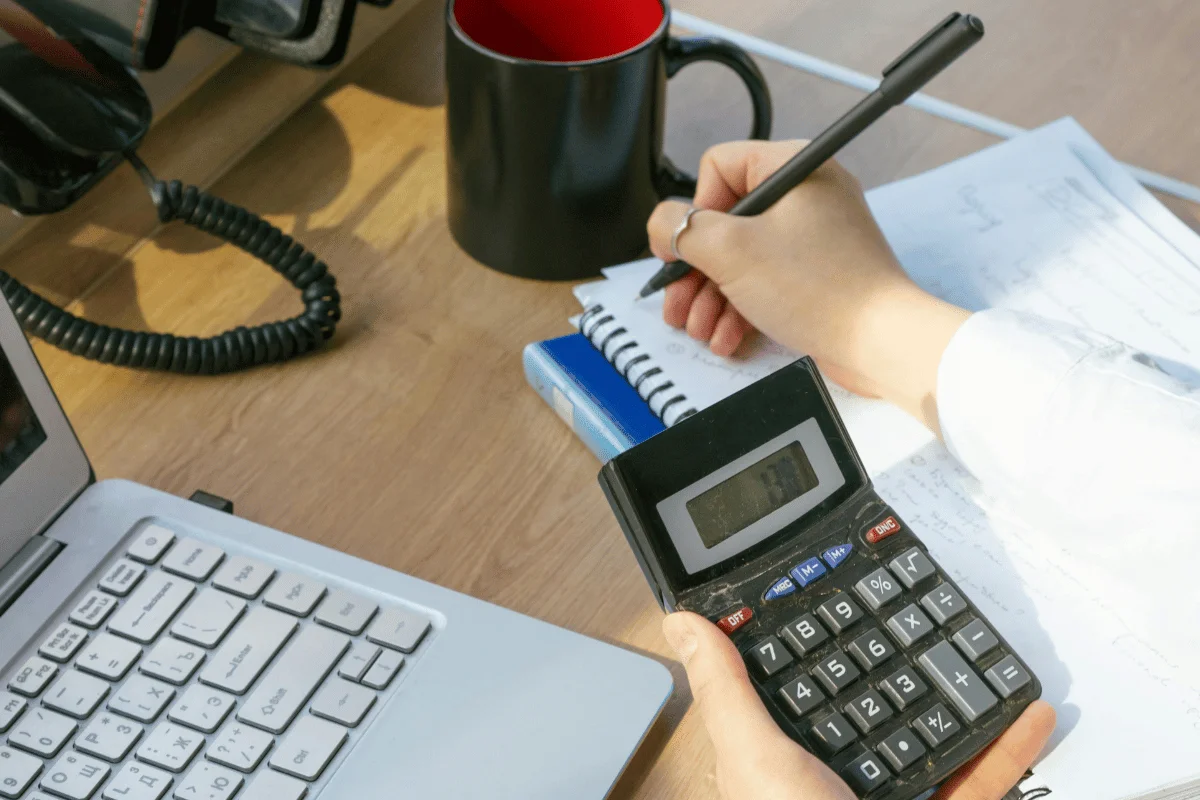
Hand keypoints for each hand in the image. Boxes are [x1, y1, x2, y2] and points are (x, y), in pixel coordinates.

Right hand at [646, 140, 970, 429]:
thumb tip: (663, 225)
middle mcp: (805, 194)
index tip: (685, 247)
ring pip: (740, 257)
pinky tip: (727, 336)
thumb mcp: (732, 251)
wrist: (879, 342)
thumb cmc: (822, 289)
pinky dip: (740, 308)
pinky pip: (764, 282)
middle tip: (677, 299)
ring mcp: (813, 236)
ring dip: (711, 296)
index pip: (718, 167)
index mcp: (793, 168)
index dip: (694, 210)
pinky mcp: (816, 273)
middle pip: (724, 220)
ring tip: (700, 327)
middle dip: (695, 268)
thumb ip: (683, 229)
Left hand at [662, 611, 1054, 799]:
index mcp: (776, 762)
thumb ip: (728, 693)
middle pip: (864, 708)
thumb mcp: (755, 760)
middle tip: (915, 618)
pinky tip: (1028, 714)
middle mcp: (827, 781)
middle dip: (892, 667)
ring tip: (976, 657)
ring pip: (925, 740)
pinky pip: (974, 784)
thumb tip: (682, 622)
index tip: (827, 593)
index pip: (787, 687)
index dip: (804, 641)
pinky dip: (1005, 752)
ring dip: (957, 701)